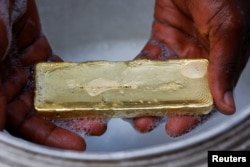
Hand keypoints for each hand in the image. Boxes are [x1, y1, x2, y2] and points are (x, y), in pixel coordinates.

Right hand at [0, 0, 105, 149]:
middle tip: (90, 132)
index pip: (18, 123)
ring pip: (51, 97)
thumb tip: (0, 124)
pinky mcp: (39, 55)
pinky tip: (88, 92)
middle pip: (37, 115)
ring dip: (74, 106)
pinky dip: (73, 84)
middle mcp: (6, 83)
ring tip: (97, 115)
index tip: (70, 144)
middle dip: (65, 126)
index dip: (44, 136)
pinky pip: (58, 74)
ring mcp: (24, 69)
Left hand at [133, 0, 249, 135]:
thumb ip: (224, 65)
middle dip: (162, 111)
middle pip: (179, 94)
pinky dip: (136, 75)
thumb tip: (226, 105)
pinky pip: (147, 62)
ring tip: (132, 110)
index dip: (190, 116)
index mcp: (218, 63)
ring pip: (160, 82)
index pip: (205, 98)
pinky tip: (127, 86)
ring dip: (146, 97)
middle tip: (145, 123)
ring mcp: (177, 53)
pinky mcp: (160, 42)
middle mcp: (197, 62)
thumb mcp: (227, 29)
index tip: (174, 129)